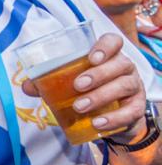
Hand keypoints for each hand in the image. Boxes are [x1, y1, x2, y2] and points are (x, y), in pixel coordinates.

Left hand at [22, 33, 147, 141]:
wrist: (111, 118)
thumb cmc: (89, 92)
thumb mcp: (70, 85)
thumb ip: (49, 83)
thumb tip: (27, 86)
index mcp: (108, 57)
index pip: (114, 41)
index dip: (106, 46)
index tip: (91, 58)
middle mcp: (125, 68)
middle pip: (120, 64)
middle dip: (98, 74)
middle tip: (77, 86)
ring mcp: (134, 87)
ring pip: (125, 85)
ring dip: (101, 96)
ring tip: (79, 106)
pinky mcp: (136, 108)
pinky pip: (131, 111)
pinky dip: (114, 118)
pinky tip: (98, 123)